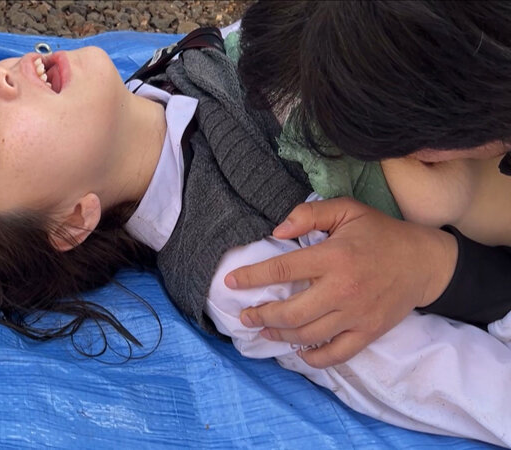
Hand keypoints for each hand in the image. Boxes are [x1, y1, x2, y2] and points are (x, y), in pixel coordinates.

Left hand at [224, 197, 457, 367]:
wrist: (425, 262)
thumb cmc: (380, 234)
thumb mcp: (347, 210)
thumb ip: (309, 214)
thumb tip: (277, 229)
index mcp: (333, 257)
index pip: (282, 269)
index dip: (251, 277)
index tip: (231, 282)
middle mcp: (342, 289)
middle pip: (290, 312)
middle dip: (260, 315)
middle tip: (244, 315)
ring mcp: (356, 315)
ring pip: (307, 335)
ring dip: (279, 334)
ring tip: (263, 329)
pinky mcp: (368, 332)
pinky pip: (335, 354)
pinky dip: (313, 358)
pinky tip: (297, 352)